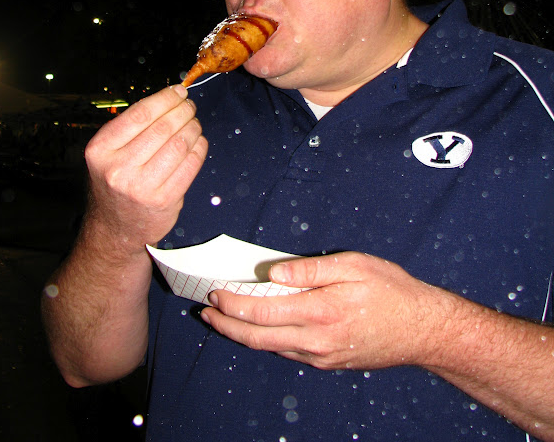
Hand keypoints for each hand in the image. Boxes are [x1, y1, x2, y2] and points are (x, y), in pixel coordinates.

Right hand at [84, 84, 207, 250]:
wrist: (115, 229)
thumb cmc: (115, 182)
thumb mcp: (108, 153)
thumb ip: (131, 128)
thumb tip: (170, 98)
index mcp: (100, 150)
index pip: (140, 113)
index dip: (165, 98)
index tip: (178, 91)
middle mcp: (118, 169)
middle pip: (162, 127)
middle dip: (182, 111)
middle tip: (189, 106)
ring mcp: (141, 187)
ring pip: (179, 144)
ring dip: (193, 127)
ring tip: (194, 123)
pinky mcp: (164, 201)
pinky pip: (190, 165)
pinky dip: (199, 148)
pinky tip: (198, 142)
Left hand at [201, 252, 442, 370]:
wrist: (422, 329)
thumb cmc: (391, 289)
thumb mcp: (354, 265)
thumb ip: (310, 270)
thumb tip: (272, 274)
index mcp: (319, 311)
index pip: (262, 312)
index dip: (233, 304)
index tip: (215, 292)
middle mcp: (316, 340)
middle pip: (258, 338)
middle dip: (226, 325)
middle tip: (206, 311)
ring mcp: (322, 356)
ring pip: (271, 349)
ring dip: (242, 335)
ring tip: (223, 319)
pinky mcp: (328, 363)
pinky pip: (289, 353)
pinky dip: (267, 341)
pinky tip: (260, 329)